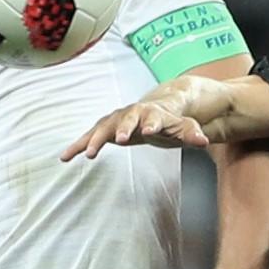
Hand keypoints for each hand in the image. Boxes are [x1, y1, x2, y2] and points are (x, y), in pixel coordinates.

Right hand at [61, 101, 208, 160]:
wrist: (153, 110)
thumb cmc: (168, 121)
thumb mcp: (183, 127)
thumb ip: (191, 133)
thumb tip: (204, 141)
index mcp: (152, 113)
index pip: (153, 117)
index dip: (152, 123)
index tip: (150, 131)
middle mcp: (131, 113)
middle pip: (126, 119)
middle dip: (122, 128)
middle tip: (120, 139)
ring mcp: (116, 120)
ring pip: (103, 127)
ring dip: (95, 139)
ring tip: (86, 154)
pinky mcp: (105, 129)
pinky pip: (90, 137)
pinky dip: (77, 146)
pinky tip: (64, 158)